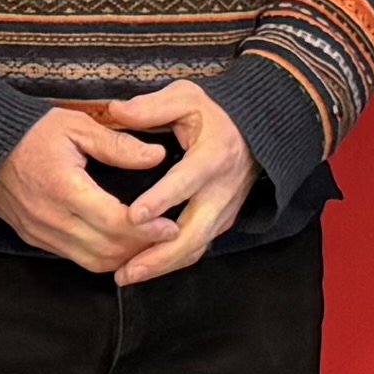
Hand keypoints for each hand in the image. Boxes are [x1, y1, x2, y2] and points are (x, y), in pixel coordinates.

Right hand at [0, 102, 163, 273]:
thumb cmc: (30, 131)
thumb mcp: (76, 125)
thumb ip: (117, 144)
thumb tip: (156, 156)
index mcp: (64, 188)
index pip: (114, 223)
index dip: (147, 230)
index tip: (170, 227)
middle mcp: (51, 218)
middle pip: (107, 250)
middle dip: (142, 248)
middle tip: (168, 238)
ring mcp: (40, 233)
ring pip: (93, 262)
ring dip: (124, 259)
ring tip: (149, 245)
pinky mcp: (34, 238)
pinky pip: (75, 258)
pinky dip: (103, 257)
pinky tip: (121, 245)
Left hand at [88, 82, 255, 286]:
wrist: (257, 131)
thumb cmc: (216, 113)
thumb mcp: (187, 97)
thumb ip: (152, 106)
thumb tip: (116, 110)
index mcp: (213, 156)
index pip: (186, 181)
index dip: (161, 200)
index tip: (134, 215)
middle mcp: (222, 190)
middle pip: (193, 232)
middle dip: (159, 255)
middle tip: (125, 270)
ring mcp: (225, 210)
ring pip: (195, 247)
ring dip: (162, 265)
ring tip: (127, 276)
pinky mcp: (223, 221)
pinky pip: (198, 247)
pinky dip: (173, 262)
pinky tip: (146, 269)